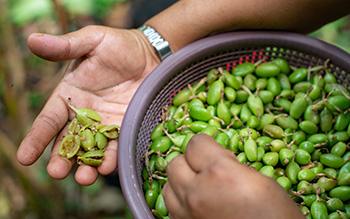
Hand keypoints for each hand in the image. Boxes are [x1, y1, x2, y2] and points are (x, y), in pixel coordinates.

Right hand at [16, 26, 159, 184]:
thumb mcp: (92, 41)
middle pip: (68, 142)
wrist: (152, 55)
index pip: (48, 121)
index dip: (36, 138)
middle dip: (61, 159)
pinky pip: (117, 147)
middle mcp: (84, 115)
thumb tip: (32, 39)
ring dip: (86, 166)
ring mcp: (106, 125)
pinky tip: (107, 167)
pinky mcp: (126, 129)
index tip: (24, 158)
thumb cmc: (119, 45)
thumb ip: (65, 46)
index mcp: (69, 96)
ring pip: (91, 151)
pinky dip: (112, 158)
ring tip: (84, 178)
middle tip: (57, 172)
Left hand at [163, 134, 302, 218]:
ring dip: (182, 182)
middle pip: (175, 163)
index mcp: (220, 174)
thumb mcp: (261, 182)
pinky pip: (172, 208)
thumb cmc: (277, 217)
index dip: (206, 144)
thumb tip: (218, 158)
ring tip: (200, 186)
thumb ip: (232, 165)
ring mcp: (186, 214)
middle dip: (191, 161)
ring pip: (168, 186)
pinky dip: (181, 202)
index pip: (195, 144)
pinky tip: (199, 204)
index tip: (215, 151)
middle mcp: (196, 193)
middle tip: (208, 168)